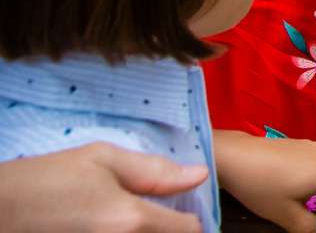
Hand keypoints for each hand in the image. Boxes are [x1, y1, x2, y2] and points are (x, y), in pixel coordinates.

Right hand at [0, 143, 209, 232]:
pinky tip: (113, 227)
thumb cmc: (47, 179)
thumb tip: (198, 175)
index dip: (192, 218)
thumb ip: (154, 170)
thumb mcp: (101, 159)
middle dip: (169, 229)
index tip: (182, 209)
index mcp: (131, 220)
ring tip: (134, 222)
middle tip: (159, 216)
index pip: (189, 230)